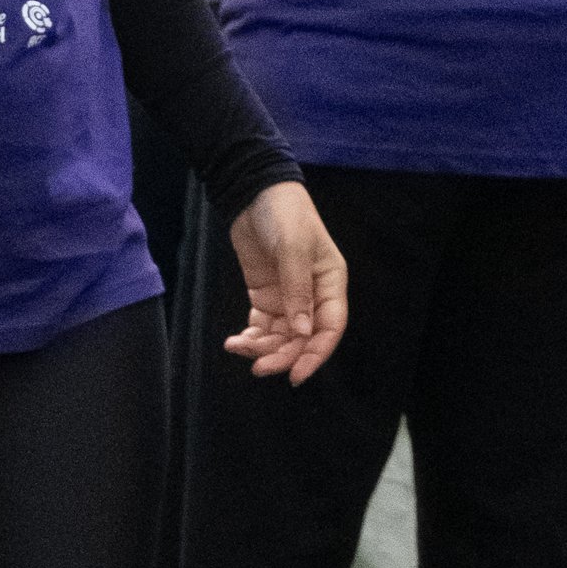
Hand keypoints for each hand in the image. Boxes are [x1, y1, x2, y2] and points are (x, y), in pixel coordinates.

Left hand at [226, 181, 347, 383]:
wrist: (254, 192)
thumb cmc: (284, 213)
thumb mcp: (293, 248)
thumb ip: (297, 291)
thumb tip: (301, 332)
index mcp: (330, 284)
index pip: (329, 329)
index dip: (315, 355)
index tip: (296, 375)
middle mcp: (312, 295)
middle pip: (302, 338)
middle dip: (282, 356)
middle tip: (258, 367)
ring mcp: (288, 297)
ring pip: (281, 336)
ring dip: (263, 348)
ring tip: (238, 348)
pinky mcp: (266, 295)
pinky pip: (263, 326)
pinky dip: (251, 337)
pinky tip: (236, 342)